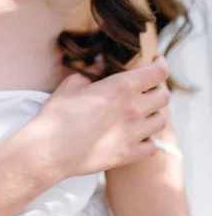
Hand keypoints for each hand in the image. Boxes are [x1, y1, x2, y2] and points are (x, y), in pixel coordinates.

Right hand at [31, 56, 169, 179]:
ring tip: (143, 110)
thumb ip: (93, 71)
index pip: (157, 73)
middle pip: (164, 96)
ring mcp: (133, 134)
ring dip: (154, 113)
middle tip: (147, 86)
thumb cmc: (59, 113)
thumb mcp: (73, 82)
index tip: (157, 61)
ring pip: (161, 121)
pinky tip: (138, 134)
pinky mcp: (128, 155)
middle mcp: (133, 110)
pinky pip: (152, 146)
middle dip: (158, 87)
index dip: (161, 64)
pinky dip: (149, 138)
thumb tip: (102, 64)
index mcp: (121, 87)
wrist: (50, 149)